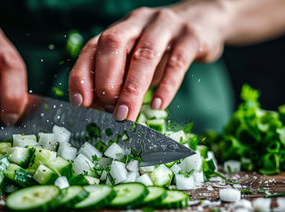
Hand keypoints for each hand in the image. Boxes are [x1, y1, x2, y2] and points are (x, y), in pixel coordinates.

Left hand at [69, 1, 228, 120]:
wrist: (205, 22)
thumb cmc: (163, 49)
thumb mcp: (137, 59)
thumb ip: (120, 78)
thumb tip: (101, 110)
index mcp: (120, 29)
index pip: (92, 48)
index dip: (82, 75)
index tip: (79, 103)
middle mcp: (137, 22)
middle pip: (113, 45)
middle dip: (106, 81)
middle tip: (108, 111)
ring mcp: (165, 26)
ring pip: (144, 55)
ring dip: (132, 89)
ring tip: (126, 116)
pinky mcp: (191, 37)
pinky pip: (177, 61)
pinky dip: (166, 85)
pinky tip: (159, 105)